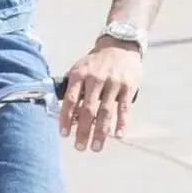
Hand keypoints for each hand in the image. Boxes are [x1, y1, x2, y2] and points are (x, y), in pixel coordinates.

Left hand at [59, 36, 142, 151]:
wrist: (119, 45)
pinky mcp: (128, 86)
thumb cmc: (96, 62)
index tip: (63, 134)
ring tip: (96, 147)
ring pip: (105, 112)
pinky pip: (124, 108)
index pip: (70, 100)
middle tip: (79, 147)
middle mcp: (95, 78)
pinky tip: (118, 136)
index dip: (66, 118)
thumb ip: (73, 88)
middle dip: (83, 131)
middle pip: (87, 110)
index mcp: (79, 74)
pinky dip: (121, 124)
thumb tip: (64, 113)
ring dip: (100, 132)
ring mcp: (112, 83)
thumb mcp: (80, 68)